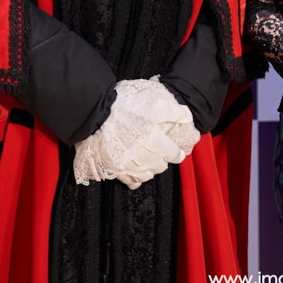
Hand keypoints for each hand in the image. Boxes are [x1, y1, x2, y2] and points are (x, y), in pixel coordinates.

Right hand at [72, 77, 199, 188]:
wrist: (94, 113)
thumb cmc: (124, 105)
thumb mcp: (154, 101)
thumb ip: (174, 111)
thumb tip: (187, 117)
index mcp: (155, 142)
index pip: (173, 154)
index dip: (178, 152)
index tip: (179, 152)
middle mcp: (143, 157)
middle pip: (160, 166)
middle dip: (163, 159)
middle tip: (161, 153)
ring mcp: (127, 165)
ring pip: (146, 175)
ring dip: (150, 169)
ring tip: (149, 161)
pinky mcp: (112, 168)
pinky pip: (129, 181)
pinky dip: (135, 178)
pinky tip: (135, 172)